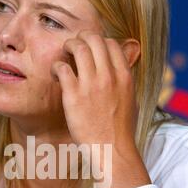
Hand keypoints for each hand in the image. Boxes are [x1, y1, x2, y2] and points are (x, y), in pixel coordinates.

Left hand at [51, 29, 138, 150]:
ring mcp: (91, 85)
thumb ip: (125, 83)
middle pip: (94, 39)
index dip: (99, 42)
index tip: (91, 50)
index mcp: (124, 76)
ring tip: (64, 56)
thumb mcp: (131, 101)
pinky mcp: (74, 95)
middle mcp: (109, 76)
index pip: (112, 43)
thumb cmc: (120, 130)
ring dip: (68, 46)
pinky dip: (56, 66)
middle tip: (74, 47)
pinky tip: (56, 75)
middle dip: (82, 38)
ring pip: (78, 47)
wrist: (112, 149)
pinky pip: (62, 68)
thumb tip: (121, 73)